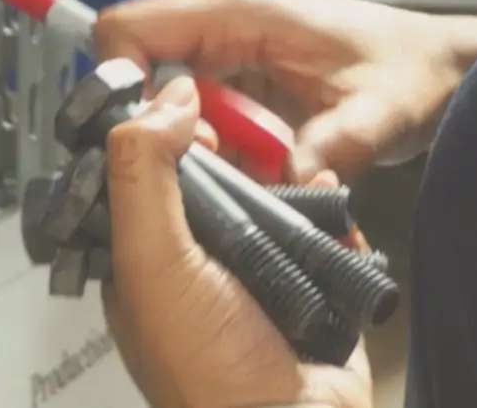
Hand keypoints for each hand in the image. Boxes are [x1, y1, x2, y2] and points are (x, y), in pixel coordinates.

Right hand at [97, 0, 476, 181]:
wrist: (438, 65)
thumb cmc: (410, 76)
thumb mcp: (376, 117)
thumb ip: (329, 148)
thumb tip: (288, 184)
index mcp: (234, 4)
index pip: (125, 30)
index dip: (118, 90)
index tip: (151, 149)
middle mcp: (215, 5)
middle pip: (133, 66)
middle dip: (157, 127)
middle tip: (209, 171)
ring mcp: (219, 29)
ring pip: (159, 90)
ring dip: (186, 138)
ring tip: (241, 167)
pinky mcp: (229, 55)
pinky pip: (187, 98)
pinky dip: (206, 136)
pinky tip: (247, 159)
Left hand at [103, 77, 373, 407]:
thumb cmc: (210, 376)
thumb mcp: (153, 264)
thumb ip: (143, 177)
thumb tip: (159, 100)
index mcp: (147, 263)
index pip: (146, 175)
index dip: (165, 134)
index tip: (190, 101)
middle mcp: (200, 267)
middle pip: (217, 180)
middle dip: (240, 155)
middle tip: (255, 137)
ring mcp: (258, 278)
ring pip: (274, 202)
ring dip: (292, 186)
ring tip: (300, 179)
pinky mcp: (311, 288)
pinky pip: (324, 234)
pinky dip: (333, 220)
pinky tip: (331, 209)